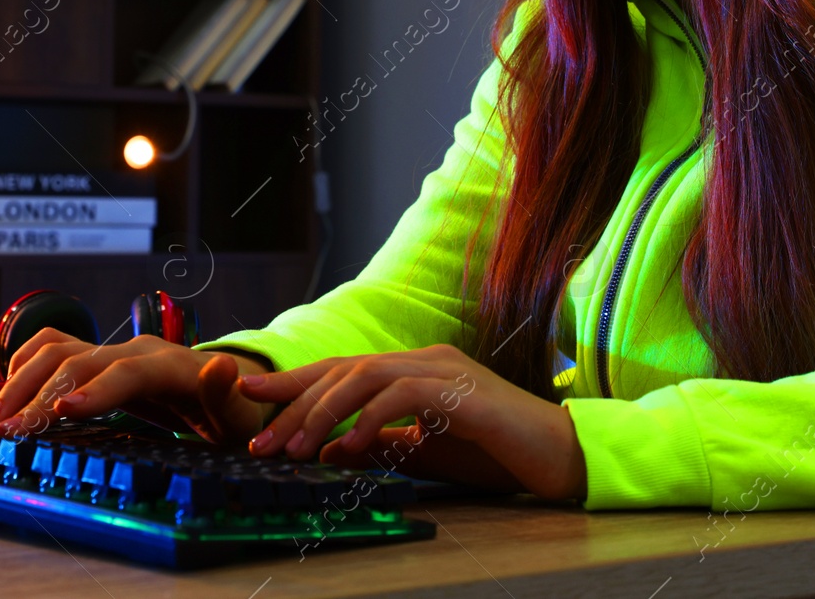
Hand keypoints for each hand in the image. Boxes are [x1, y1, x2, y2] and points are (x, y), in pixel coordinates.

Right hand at [0, 330, 271, 442]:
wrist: (226, 394)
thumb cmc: (232, 412)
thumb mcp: (239, 414)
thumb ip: (226, 394)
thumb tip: (224, 366)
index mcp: (170, 367)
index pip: (128, 372)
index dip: (95, 390)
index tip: (62, 411)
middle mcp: (137, 350)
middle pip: (80, 362)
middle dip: (40, 397)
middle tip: (7, 433)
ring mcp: (114, 350)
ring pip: (58, 350)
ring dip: (22, 382)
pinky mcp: (97, 357)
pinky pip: (53, 347)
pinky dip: (25, 365)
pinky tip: (7, 396)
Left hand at [236, 343, 586, 500]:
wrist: (562, 456)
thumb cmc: (497, 453)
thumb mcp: (425, 452)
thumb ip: (379, 446)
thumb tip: (328, 450)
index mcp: (414, 369)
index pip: (343, 369)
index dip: (295, 382)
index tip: (252, 398)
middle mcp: (424, 359)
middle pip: (344, 369)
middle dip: (295, 401)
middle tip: (261, 437)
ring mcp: (443, 369)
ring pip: (365, 376)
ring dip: (323, 412)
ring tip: (296, 446)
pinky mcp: (460, 391)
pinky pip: (401, 396)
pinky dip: (370, 419)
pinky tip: (351, 446)